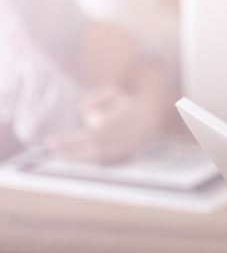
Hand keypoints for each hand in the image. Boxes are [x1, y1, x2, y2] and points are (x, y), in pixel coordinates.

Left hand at [44, 84, 164, 162]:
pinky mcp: (124, 157)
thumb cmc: (124, 104)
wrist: (149, 121)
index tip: (89, 124)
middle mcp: (130, 132)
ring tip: (56, 148)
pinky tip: (69, 155)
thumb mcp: (114, 92)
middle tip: (51, 142)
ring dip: (75, 152)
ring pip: (99, 152)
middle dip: (73, 142)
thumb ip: (97, 97)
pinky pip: (102, 160)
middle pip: (98, 139)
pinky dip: (85, 159)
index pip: (112, 120)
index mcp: (129, 113)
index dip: (101, 121)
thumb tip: (81, 110)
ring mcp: (128, 147)